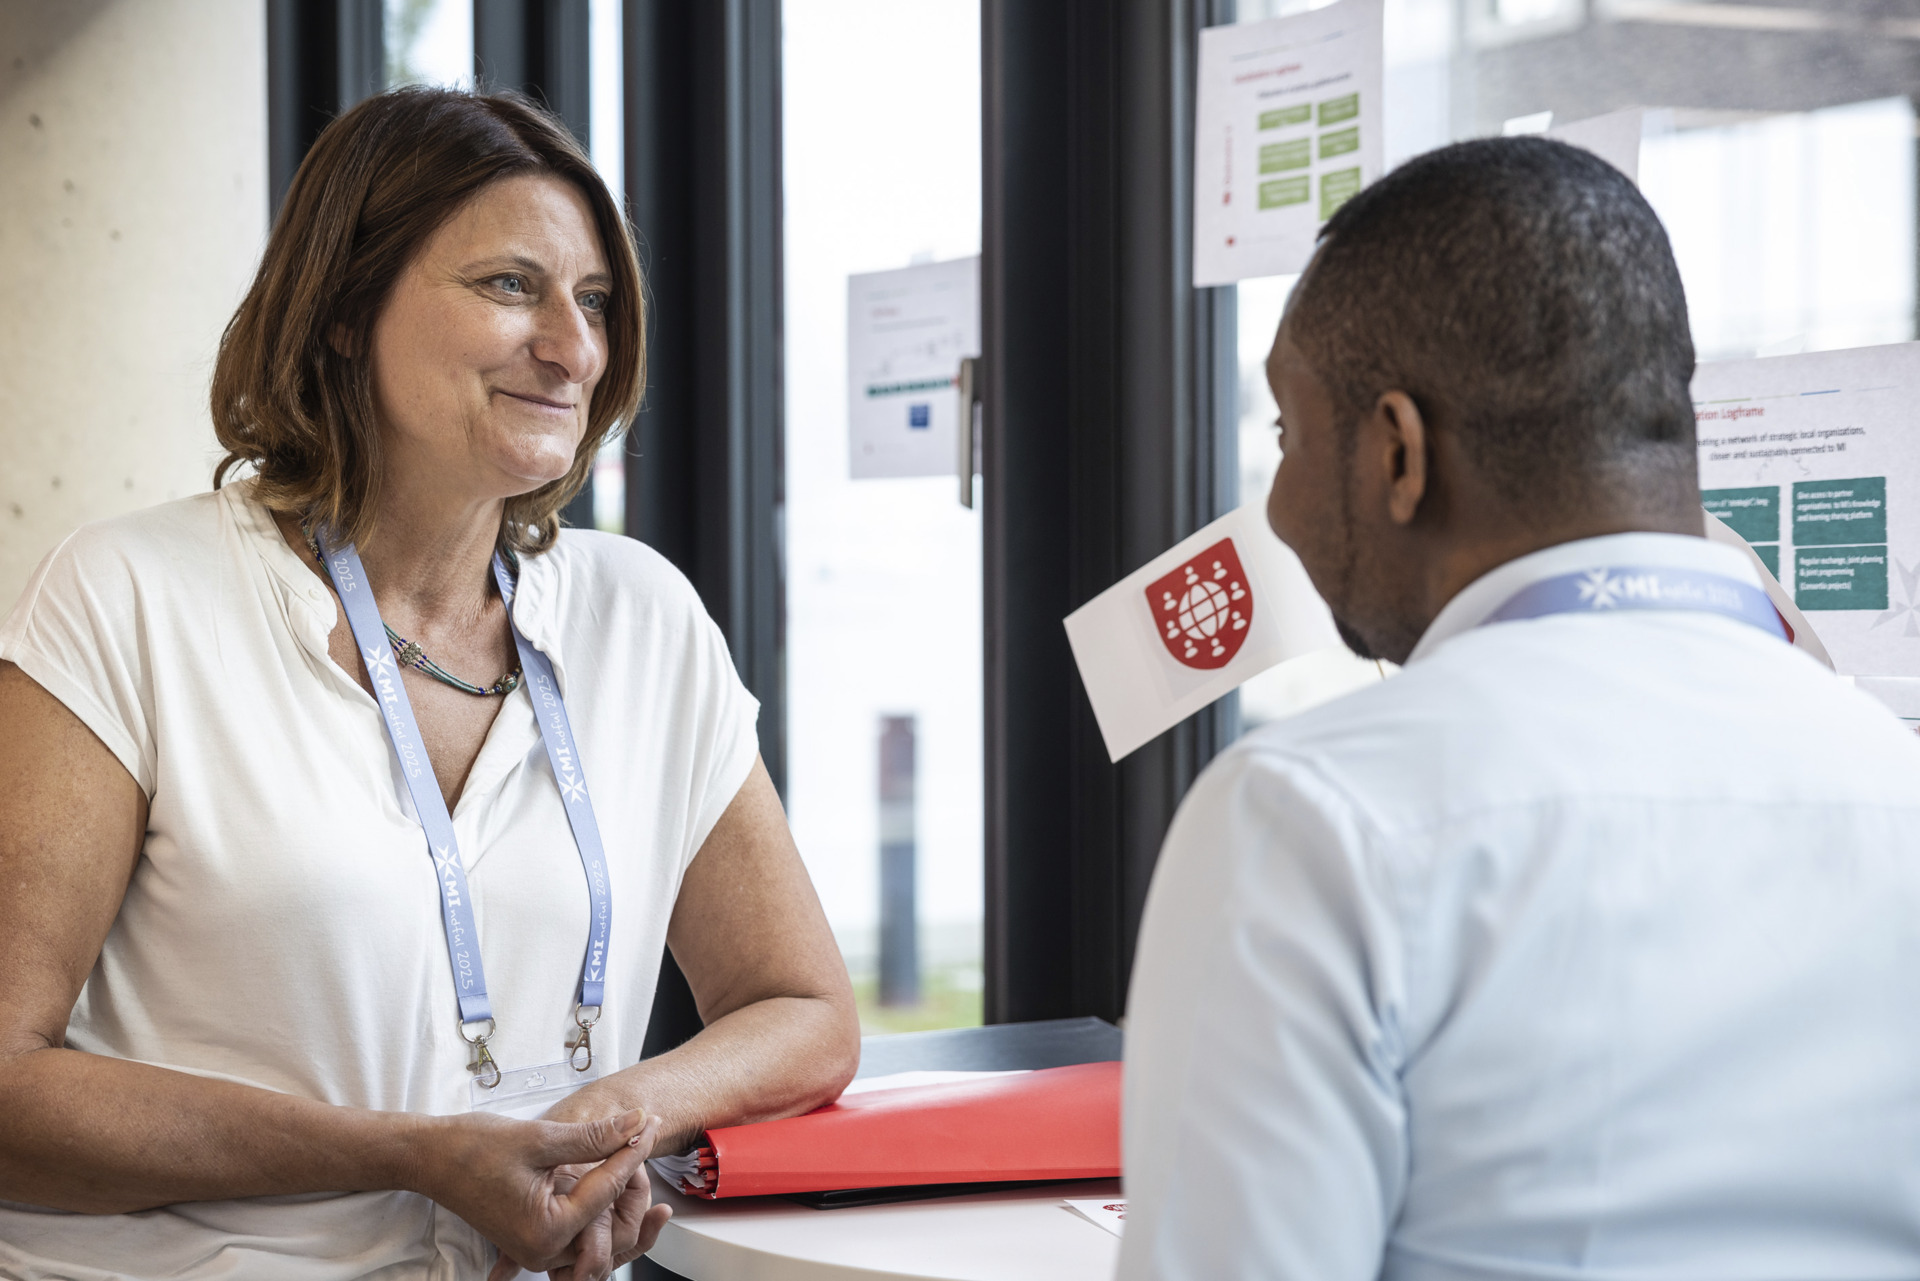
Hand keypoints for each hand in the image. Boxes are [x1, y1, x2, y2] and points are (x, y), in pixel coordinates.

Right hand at [414, 1107, 652, 1277]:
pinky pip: (579, 1231)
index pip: (607, 1188)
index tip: (649, 1121)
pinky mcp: (534, 1241)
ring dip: (620, 1197)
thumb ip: (594, 1137)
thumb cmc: (472, 1148)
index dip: (633, 1149)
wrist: (430, 1157)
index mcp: (546, 1232)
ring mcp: (538, 1251)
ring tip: (632, 1153)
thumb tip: (636, 1124)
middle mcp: (543, 1252)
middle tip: (643, 1136)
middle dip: (632, 1180)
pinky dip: (599, 1206)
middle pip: (611, 1223)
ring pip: (598, 1233)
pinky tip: (611, 1173)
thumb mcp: (541, 1138)